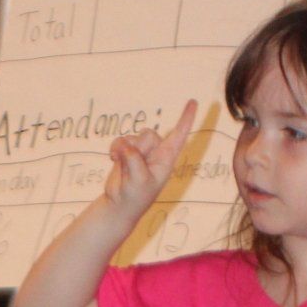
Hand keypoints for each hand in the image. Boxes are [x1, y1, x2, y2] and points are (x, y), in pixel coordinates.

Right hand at [102, 100, 197, 216]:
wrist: (119, 204)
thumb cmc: (136, 196)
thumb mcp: (139, 179)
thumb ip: (134, 158)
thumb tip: (125, 144)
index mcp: (166, 159)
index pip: (179, 135)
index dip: (186, 118)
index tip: (193, 101)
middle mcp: (156, 152)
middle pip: (148, 135)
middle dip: (137, 147)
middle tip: (133, 168)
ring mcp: (141, 151)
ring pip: (132, 137)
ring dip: (123, 150)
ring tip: (124, 168)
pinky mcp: (126, 151)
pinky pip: (120, 139)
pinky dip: (114, 148)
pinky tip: (113, 159)